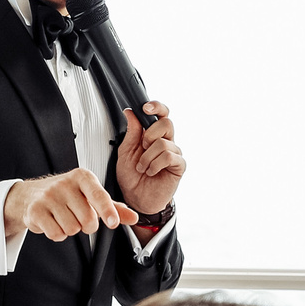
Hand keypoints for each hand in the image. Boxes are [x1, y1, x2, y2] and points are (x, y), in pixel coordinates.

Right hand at [4, 168, 138, 242]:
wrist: (30, 195)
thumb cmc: (65, 195)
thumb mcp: (90, 196)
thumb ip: (113, 207)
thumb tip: (134, 217)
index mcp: (82, 177)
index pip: (99, 195)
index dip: (107, 211)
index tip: (113, 222)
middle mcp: (65, 184)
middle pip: (87, 219)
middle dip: (87, 226)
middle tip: (79, 218)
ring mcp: (49, 197)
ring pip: (72, 229)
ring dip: (71, 230)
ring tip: (63, 218)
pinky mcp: (36, 210)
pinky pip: (56, 233)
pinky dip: (57, 234)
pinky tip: (53, 223)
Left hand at [114, 101, 185, 215]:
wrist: (136, 198)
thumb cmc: (132, 177)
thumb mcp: (125, 152)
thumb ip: (131, 132)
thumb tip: (130, 112)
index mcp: (153, 134)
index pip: (161, 114)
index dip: (156, 107)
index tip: (145, 108)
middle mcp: (166, 141)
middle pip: (167, 123)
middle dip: (149, 135)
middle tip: (142, 148)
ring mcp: (174, 153)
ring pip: (164, 143)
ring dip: (147, 157)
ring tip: (142, 167)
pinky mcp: (179, 165)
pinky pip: (169, 156)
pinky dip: (155, 164)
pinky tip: (151, 171)